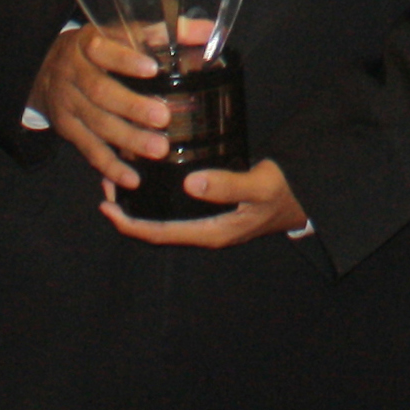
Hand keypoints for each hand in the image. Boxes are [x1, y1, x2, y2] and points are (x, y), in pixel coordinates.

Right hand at [30, 19, 211, 187]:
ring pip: (97, 123)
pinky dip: (110, 166)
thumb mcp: (120, 33)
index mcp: (88, 44)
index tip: (152, 68)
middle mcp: (74, 73)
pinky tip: (132, 176)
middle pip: (100, 91)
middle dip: (132, 106)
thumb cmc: (97, 50)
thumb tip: (206, 31)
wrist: (43, 69)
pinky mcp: (68, 129)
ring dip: (128, 138)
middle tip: (163, 117)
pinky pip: (89, 149)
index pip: (104, 49)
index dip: (126, 59)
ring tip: (158, 149)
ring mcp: (69, 104)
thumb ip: (162, 33)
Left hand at [103, 155, 305, 248]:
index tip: (106, 206)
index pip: (159, 233)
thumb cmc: (283, 193)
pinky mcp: (210, 211)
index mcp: (210, 232)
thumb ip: (227, 185)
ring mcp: (206, 222)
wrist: (304, 199)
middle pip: (155, 228)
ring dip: (140, 203)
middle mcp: (203, 231)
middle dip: (127, 210)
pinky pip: (174, 208)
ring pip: (163, 218)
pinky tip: (150, 176)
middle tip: (105, 182)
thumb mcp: (259, 186)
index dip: (129, 223)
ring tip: (119, 177)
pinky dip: (156, 195)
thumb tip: (190, 183)